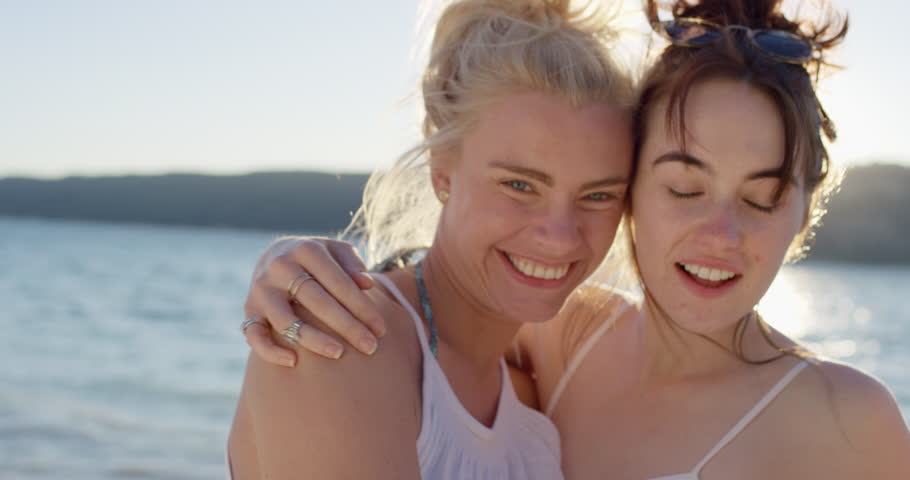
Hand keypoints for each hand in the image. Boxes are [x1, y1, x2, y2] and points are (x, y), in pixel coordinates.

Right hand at [243, 237, 385, 365]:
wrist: (276, 256)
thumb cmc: (318, 259)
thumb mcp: (336, 251)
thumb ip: (352, 264)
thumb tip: (366, 283)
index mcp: (306, 249)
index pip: (338, 282)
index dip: (362, 307)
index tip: (380, 329)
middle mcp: (280, 267)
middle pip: (317, 302)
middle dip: (347, 326)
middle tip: (370, 347)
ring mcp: (262, 290)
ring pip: (286, 320)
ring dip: (314, 339)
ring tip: (339, 353)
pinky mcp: (249, 310)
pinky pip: (254, 336)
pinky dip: (270, 351)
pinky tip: (294, 362)